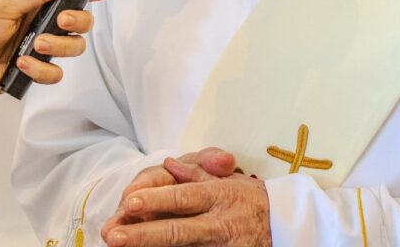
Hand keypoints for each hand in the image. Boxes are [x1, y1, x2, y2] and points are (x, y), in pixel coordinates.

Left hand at [0, 0, 112, 109]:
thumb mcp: (2, 7)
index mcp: (34, 4)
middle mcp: (42, 24)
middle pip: (80, 22)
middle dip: (77, 21)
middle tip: (60, 21)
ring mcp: (40, 49)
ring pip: (73, 47)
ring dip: (58, 47)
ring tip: (34, 47)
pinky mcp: (35, 72)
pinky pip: (56, 73)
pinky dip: (41, 70)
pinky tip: (21, 65)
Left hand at [102, 149, 268, 246]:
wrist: (285, 226)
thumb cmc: (251, 200)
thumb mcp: (229, 179)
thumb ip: (198, 172)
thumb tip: (170, 164)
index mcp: (218, 196)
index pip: (183, 197)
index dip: (156, 200)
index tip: (129, 201)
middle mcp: (218, 224)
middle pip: (177, 231)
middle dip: (143, 235)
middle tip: (114, 235)